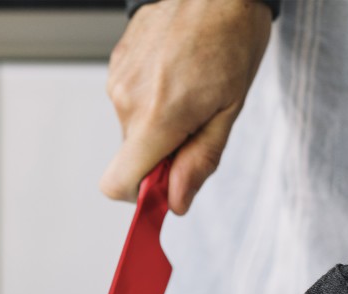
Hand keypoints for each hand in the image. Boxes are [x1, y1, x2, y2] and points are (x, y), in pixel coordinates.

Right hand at [101, 0, 271, 213]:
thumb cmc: (231, 36)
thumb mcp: (229, 108)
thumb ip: (199, 160)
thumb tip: (176, 202)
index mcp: (157, 117)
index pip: (117, 183)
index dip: (137, 195)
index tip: (162, 188)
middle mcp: (128, 102)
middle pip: (132, 157)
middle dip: (160, 153)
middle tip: (194, 123)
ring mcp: (117, 81)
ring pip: (132, 129)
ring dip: (156, 122)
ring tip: (186, 86)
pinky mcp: (116, 66)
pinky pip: (129, 101)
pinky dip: (150, 97)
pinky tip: (173, 70)